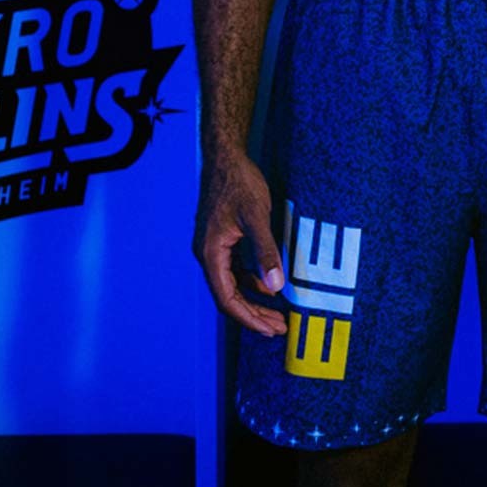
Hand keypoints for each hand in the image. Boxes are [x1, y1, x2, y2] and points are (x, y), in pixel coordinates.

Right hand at [193, 153, 286, 336]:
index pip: (227, 298)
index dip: (248, 318)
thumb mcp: (256, 216)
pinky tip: (268, 286)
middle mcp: (207, 254)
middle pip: (228, 296)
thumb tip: (275, 287)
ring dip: (253, 301)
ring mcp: (213, 248)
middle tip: (279, 329)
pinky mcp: (222, 240)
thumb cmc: (239, 182)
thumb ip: (265, 252)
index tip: (270, 330)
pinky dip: (251, 282)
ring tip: (277, 315)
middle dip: (253, 315)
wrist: (225, 156)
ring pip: (232, 285)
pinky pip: (234, 270)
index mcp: (210, 253)